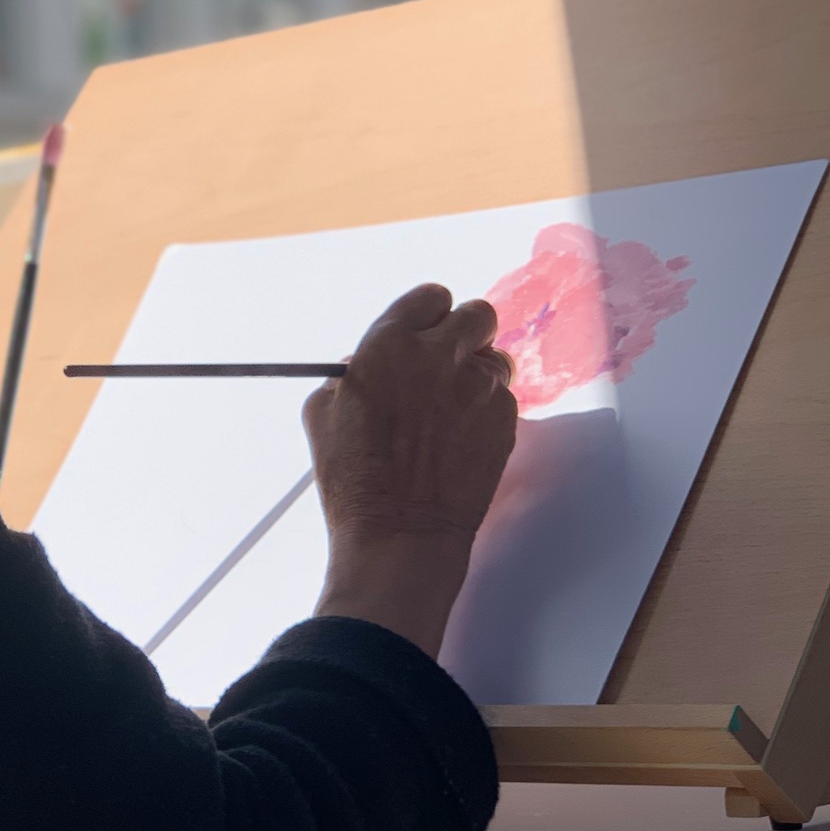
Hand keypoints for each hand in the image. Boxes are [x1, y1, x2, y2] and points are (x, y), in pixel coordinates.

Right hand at [303, 283, 516, 656]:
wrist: (402, 533)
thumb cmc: (354, 480)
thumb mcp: (323, 413)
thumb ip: (351, 374)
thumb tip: (366, 365)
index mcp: (390, 343)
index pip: (430, 297)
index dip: (427, 316)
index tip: (423, 334)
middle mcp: (440, 355)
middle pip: (477, 314)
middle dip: (463, 334)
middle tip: (446, 362)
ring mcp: (480, 386)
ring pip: (496, 356)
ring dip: (478, 372)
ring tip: (453, 407)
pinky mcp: (505, 418)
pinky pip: (504, 396)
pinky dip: (487, 409)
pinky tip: (462, 438)